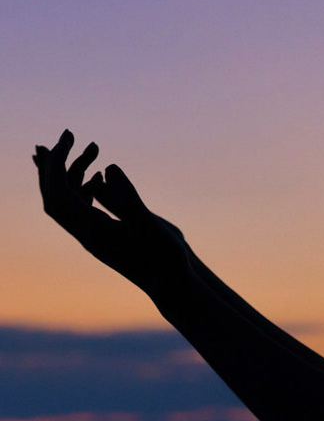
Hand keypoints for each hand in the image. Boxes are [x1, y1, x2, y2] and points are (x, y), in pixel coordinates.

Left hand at [34, 130, 189, 296]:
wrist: (173, 286)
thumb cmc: (166, 259)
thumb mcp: (150, 224)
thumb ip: (128, 197)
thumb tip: (108, 169)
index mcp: (92, 231)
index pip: (58, 192)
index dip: (57, 162)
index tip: (68, 138)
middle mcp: (87, 233)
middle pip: (54, 195)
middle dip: (56, 163)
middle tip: (67, 135)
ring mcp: (94, 236)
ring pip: (69, 200)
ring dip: (75, 171)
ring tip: (93, 148)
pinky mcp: (105, 237)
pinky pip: (83, 209)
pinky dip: (84, 187)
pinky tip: (100, 177)